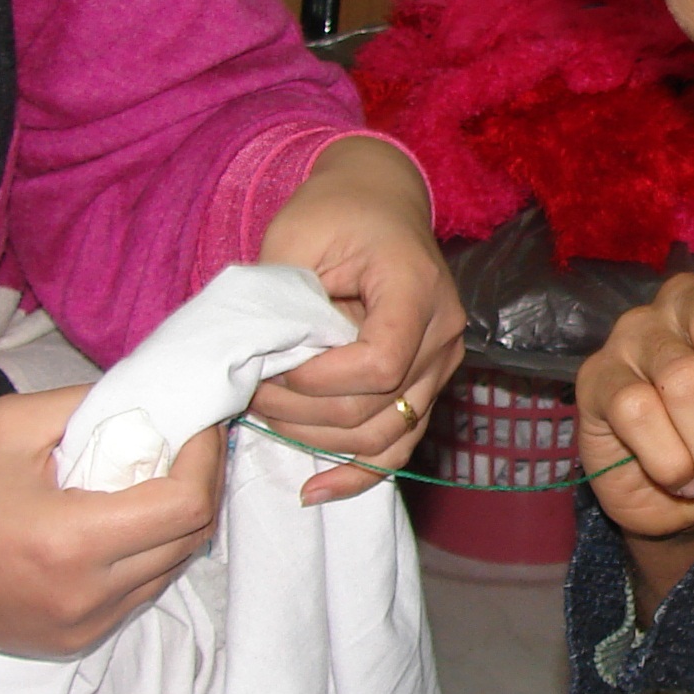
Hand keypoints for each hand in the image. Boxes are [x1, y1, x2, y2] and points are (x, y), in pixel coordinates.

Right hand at [0, 386, 225, 656]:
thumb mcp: (9, 423)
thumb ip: (92, 409)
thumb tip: (156, 401)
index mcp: (71, 542)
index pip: (185, 505)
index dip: (205, 457)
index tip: (198, 421)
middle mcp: (86, 596)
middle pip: (190, 540)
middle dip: (200, 483)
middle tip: (186, 439)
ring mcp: (80, 626)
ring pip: (170, 569)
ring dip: (178, 520)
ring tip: (155, 472)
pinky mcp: (69, 641)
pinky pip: (137, 593)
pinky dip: (147, 552)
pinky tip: (122, 515)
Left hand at [254, 136, 465, 501]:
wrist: (379, 202)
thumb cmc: (335, 211)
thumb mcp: (298, 236)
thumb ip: (284, 300)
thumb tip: (262, 364)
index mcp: (417, 288)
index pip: (380, 362)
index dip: (320, 380)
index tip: (275, 366)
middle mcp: (443, 334)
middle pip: (381, 407)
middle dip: (304, 412)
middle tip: (251, 392)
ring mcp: (441, 366)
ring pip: (388, 436)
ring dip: (320, 441)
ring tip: (268, 419)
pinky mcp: (426, 387)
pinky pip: (398, 447)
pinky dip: (356, 474)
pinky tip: (314, 490)